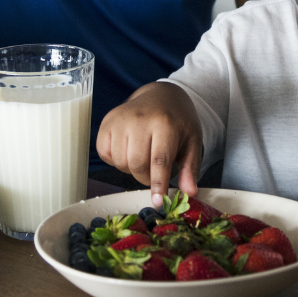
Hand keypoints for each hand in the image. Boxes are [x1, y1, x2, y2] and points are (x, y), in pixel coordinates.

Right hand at [96, 82, 202, 206]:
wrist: (160, 94)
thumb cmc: (177, 120)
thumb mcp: (192, 141)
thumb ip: (190, 168)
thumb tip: (189, 193)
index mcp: (165, 123)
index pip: (159, 160)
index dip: (157, 184)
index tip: (157, 201)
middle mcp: (140, 119)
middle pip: (137, 165)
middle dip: (146, 177)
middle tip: (155, 172)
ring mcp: (120, 119)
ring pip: (119, 162)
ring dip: (131, 168)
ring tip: (143, 155)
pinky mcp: (106, 122)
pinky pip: (104, 154)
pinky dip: (115, 159)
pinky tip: (128, 149)